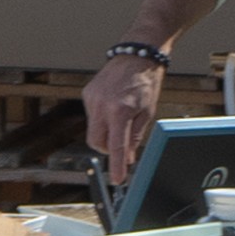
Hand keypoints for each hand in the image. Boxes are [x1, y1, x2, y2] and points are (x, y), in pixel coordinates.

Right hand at [83, 55, 166, 184]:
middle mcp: (102, 106)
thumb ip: (135, 136)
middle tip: (119, 145)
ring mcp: (91, 99)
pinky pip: (91, 116)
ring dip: (105, 131)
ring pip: (93, 130)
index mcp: (120, 111)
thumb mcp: (147, 113)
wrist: (137, 56)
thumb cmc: (146, 83)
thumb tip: (129, 157)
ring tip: (120, 116)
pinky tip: (113, 105)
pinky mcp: (87, 94)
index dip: (117, 166)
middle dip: (106, 148)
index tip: (117, 179)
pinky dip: (101, 118)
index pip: (116, 147)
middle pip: (96, 142)